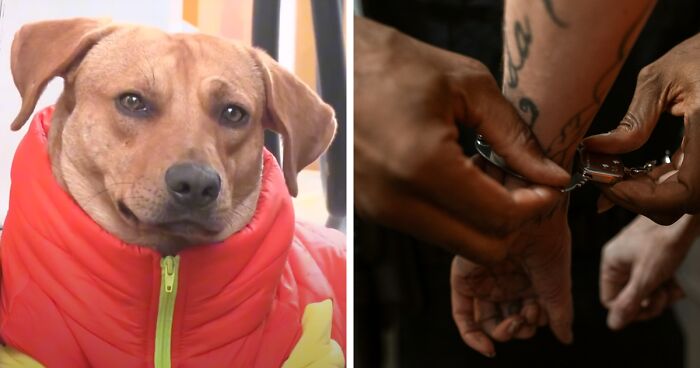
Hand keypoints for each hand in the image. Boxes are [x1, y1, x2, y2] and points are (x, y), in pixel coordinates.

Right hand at [354, 17, 569, 263]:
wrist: (337, 63)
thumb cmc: (399, 63)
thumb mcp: (469, 87)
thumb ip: (516, 137)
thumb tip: (553, 176)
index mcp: (423, 166)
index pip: (499, 216)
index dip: (536, 205)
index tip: (547, 185)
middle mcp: (396, 200)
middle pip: (481, 248)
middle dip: (512, 223)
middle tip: (521, 185)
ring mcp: (379, 210)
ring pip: (455, 243)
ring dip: (482, 219)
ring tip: (485, 173)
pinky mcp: (371, 209)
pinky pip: (429, 230)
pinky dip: (454, 214)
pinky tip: (457, 175)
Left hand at [451, 166, 572, 356]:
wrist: (530, 216)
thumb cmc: (547, 240)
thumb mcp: (557, 281)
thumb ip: (559, 310)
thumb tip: (565, 338)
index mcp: (526, 281)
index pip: (526, 315)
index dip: (533, 323)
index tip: (540, 314)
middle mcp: (504, 282)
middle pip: (507, 321)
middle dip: (520, 328)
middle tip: (528, 316)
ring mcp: (484, 281)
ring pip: (487, 322)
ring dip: (502, 333)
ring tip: (515, 322)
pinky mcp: (464, 279)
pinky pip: (462, 315)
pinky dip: (472, 337)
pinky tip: (487, 348)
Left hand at [584, 33, 699, 224]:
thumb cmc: (698, 55)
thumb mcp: (658, 79)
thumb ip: (632, 122)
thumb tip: (594, 149)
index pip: (684, 193)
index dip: (641, 198)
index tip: (604, 181)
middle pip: (679, 204)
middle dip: (633, 197)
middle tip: (599, 178)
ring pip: (679, 200)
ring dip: (640, 194)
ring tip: (608, 173)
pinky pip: (681, 184)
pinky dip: (651, 185)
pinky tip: (623, 174)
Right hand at [600, 214, 697, 329]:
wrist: (684, 213)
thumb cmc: (664, 241)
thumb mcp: (646, 278)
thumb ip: (628, 303)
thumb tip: (612, 325)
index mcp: (610, 263)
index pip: (610, 300)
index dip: (629, 310)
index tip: (648, 306)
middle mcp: (620, 260)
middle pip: (628, 297)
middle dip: (649, 301)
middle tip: (664, 295)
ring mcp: (636, 257)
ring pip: (644, 289)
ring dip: (661, 294)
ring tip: (673, 287)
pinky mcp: (651, 256)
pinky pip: (654, 279)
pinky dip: (667, 283)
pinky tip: (677, 281)